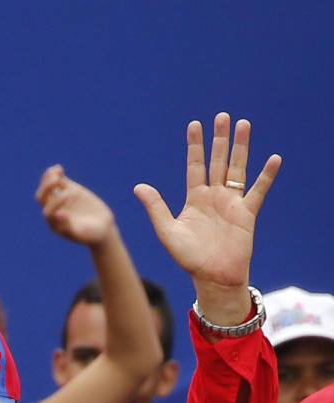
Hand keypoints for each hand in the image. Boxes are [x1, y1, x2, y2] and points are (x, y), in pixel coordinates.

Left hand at [36, 165, 114, 246]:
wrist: (101, 228)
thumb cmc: (91, 234)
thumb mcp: (81, 233)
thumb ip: (69, 226)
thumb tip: (58, 214)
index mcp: (54, 223)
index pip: (48, 211)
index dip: (56, 203)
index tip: (69, 196)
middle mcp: (54, 211)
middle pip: (42, 198)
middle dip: (47, 188)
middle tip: (56, 181)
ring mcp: (60, 199)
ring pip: (48, 187)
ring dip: (49, 178)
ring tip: (56, 171)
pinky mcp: (68, 189)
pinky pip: (59, 180)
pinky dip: (56, 174)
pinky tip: (59, 169)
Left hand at [134, 115, 280, 313]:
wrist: (212, 278)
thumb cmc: (189, 259)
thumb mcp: (167, 232)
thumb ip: (156, 208)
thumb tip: (138, 187)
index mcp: (195, 199)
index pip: (195, 166)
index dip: (195, 146)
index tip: (195, 124)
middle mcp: (214, 196)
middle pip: (217, 161)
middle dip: (220, 139)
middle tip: (222, 116)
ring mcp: (231, 203)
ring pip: (237, 169)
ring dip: (241, 148)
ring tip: (243, 125)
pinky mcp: (247, 213)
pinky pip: (258, 191)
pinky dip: (266, 176)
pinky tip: (274, 159)